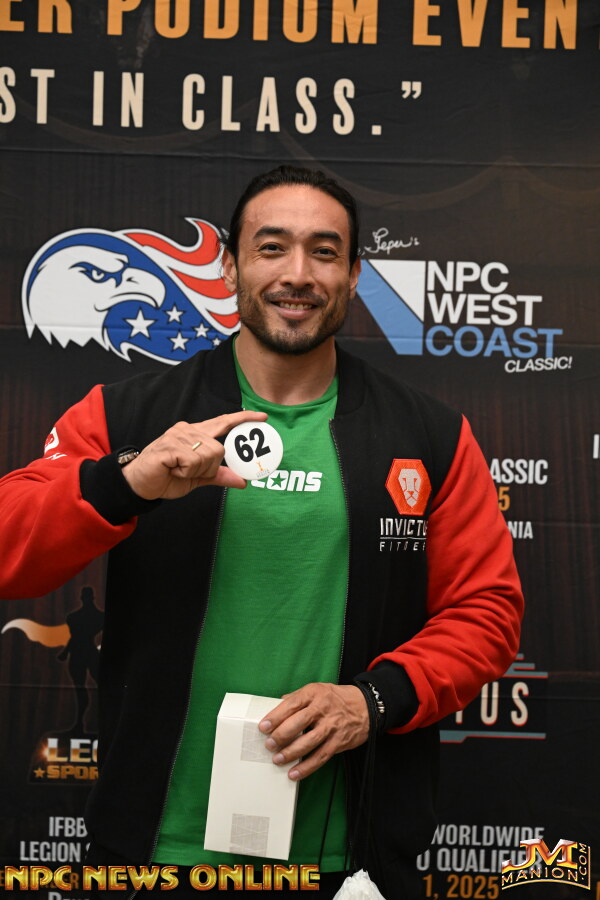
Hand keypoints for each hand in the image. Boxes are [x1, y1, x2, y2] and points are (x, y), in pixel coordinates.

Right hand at [121, 410, 267, 499]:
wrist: (139, 484)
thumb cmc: (166, 477)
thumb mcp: (198, 478)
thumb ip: (219, 476)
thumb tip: (243, 481)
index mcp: (196, 433)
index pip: (223, 422)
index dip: (242, 420)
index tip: (262, 417)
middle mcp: (188, 430)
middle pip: (219, 449)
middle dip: (208, 468)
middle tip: (188, 472)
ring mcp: (178, 435)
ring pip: (208, 456)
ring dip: (196, 471)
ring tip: (178, 470)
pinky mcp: (170, 445)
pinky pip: (193, 461)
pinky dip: (185, 472)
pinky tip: (173, 470)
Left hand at [259, 683, 369, 780]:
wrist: (366, 706)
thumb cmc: (336, 698)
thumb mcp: (317, 689)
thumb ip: (297, 698)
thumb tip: (276, 706)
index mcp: (314, 693)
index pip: (291, 704)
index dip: (275, 716)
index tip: (263, 727)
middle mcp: (323, 708)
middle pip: (298, 723)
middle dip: (281, 736)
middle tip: (269, 745)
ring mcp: (332, 726)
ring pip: (309, 742)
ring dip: (291, 753)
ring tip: (278, 760)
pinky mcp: (339, 742)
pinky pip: (320, 757)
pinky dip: (306, 767)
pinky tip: (294, 773)